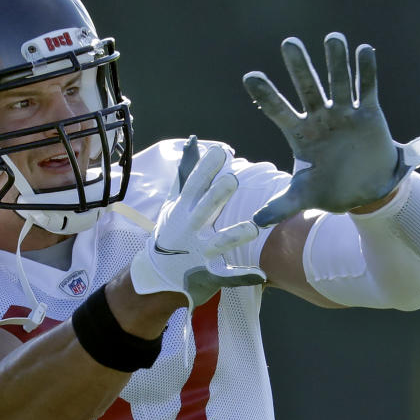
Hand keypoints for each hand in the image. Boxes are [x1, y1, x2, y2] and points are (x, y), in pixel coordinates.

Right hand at [129, 137, 265, 307]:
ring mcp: (199, 253)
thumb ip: (185, 173)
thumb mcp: (174, 203)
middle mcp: (190, 229)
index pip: (194, 186)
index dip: (205, 169)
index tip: (220, 151)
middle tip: (233, 179)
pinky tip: (261, 274)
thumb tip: (193, 141)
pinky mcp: (209, 274)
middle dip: (216, 196)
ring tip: (253, 228)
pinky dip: (243, 276)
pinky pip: (227, 276)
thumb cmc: (171, 234)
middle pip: (204, 210)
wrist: (158, 277)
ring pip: (218, 243)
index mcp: (183, 210)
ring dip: (234, 236)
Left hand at [244, 34, 419, 226]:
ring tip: (333, 39)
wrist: (366, 193)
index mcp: (299, 134)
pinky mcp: (368, 114)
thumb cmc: (330, 190)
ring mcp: (344, 113)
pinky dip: (366, 71)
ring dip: (336, 61)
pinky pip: (367, 89)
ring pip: (338, 82)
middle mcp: (320, 118)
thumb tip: (255, 222)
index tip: (250, 77)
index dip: (266, 95)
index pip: (278, 110)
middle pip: (307, 88)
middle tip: (289, 43)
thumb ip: (281, 205)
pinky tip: (364, 50)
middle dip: (299, 67)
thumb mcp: (304, 197)